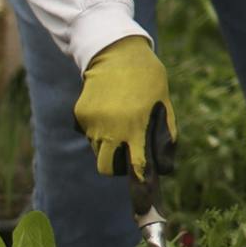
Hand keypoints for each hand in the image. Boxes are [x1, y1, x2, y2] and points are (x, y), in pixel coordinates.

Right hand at [72, 35, 174, 179]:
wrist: (115, 51)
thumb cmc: (147, 77)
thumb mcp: (164, 102)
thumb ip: (165, 134)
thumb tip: (165, 166)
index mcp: (136, 126)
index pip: (136, 166)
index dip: (139, 183)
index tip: (142, 194)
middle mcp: (111, 128)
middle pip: (106, 168)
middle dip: (116, 165)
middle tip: (126, 150)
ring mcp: (92, 122)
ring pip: (97, 150)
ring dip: (107, 144)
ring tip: (119, 120)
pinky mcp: (80, 115)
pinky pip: (88, 133)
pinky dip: (97, 129)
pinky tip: (107, 109)